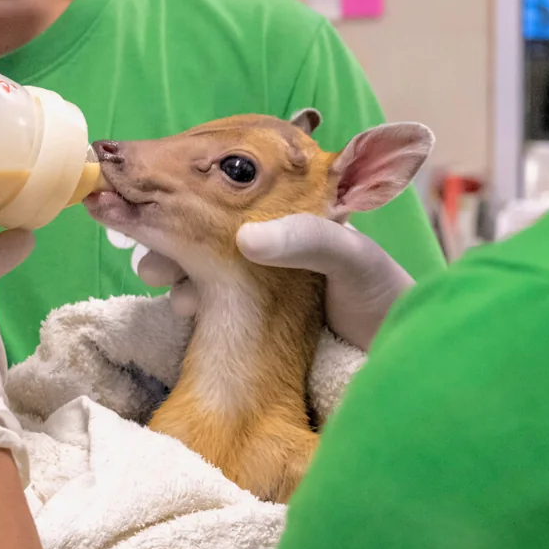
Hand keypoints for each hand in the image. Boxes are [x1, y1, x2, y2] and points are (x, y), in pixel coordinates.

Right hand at [136, 214, 414, 349]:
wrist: (396, 358)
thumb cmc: (382, 296)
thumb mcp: (352, 258)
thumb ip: (308, 239)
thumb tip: (246, 238)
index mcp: (288, 214)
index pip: (231, 191)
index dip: (191, 189)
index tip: (158, 198)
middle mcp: (264, 244)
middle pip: (201, 227)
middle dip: (167, 234)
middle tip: (152, 255)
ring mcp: (252, 284)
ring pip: (195, 264)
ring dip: (171, 268)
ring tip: (166, 281)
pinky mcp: (245, 323)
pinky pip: (204, 305)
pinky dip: (187, 301)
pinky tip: (187, 309)